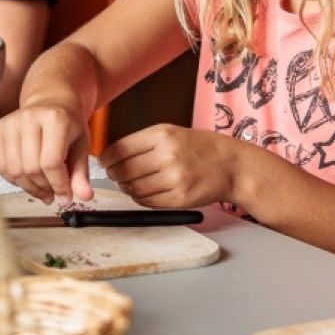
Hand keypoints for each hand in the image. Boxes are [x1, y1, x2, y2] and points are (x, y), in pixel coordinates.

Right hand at [0, 104, 91, 204]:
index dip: (58, 185)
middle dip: (44, 187)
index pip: (51, 162)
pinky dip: (14, 180)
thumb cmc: (68, 126)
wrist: (50, 102)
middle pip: (31, 168)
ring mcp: (10, 123)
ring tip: (42, 189)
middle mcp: (29, 118)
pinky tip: (27, 179)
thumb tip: (85, 197)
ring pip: (14, 170)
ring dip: (30, 187)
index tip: (65, 197)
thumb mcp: (82, 146)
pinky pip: (0, 166)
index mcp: (55, 119)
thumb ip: (81, 173)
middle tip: (54, 193)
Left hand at [97, 124, 235, 209]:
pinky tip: (146, 192)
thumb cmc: (198, 148)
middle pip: (123, 171)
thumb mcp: (170, 132)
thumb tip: (110, 157)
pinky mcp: (179, 199)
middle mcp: (167, 156)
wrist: (230, 165)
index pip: (120, 149)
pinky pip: (147, 202)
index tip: (104, 162)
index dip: (107, 159)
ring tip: (132, 183)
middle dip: (115, 175)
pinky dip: (141, 198)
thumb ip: (141, 143)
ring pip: (133, 189)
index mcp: (162, 135)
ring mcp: (174, 179)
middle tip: (116, 175)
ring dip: (127, 188)